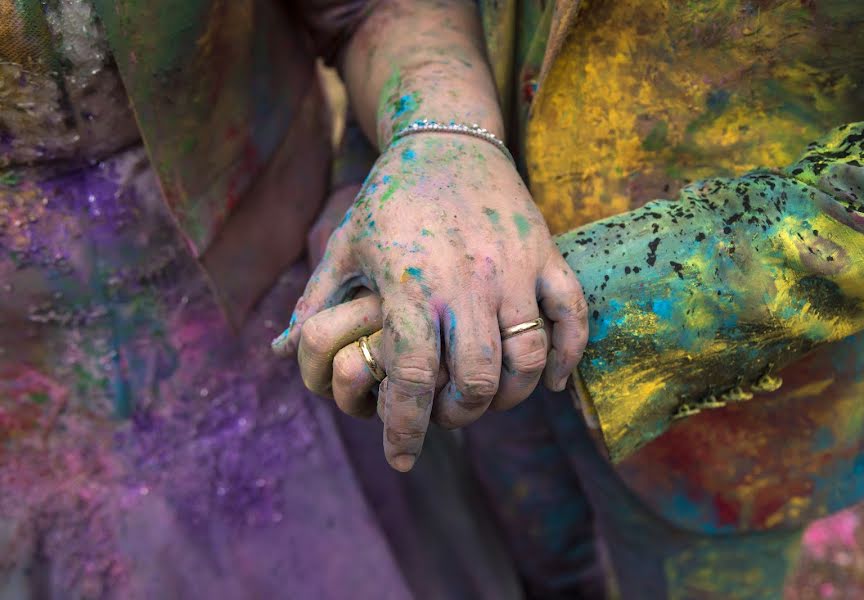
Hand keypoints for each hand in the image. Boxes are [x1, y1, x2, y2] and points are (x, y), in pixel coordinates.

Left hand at [273, 134, 587, 470]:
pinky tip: (549, 381)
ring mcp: (512, 266)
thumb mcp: (344, 243)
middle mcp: (465, 279)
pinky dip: (566, 357)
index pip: (411, 375)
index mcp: (409, 283)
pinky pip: (571, 316)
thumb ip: (315, 300)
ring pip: (526, 356)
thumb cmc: (390, 196)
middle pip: (476, 379)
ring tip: (489, 400)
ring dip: (510, 395)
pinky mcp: (544, 254)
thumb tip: (280, 350)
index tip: (401, 459)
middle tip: (446, 418)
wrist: (447, 137)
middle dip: (460, 416)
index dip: (406, 427)